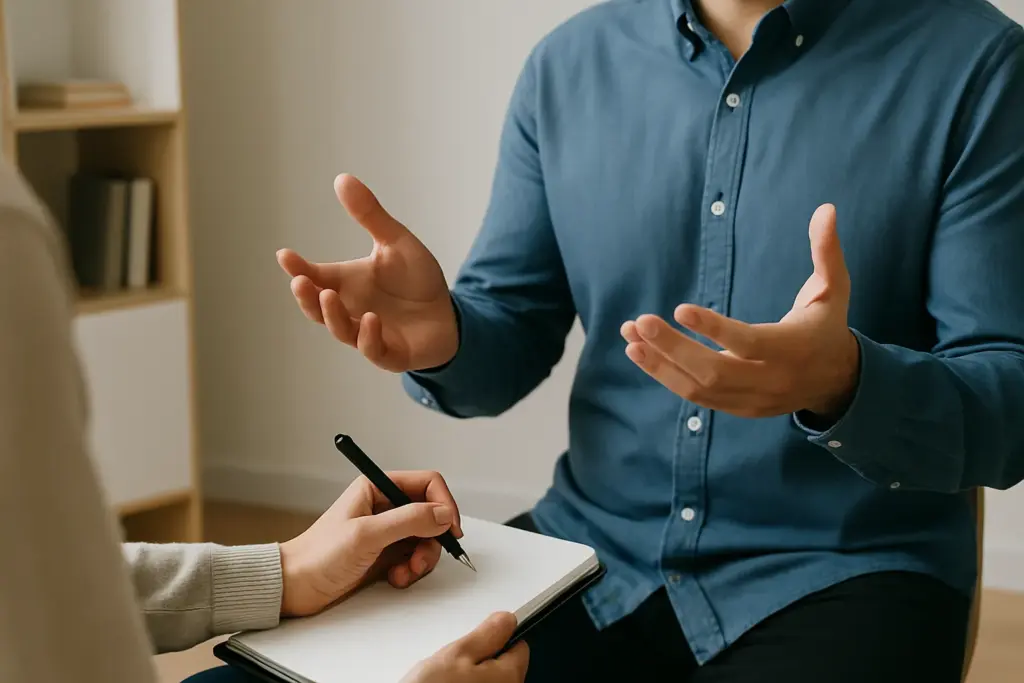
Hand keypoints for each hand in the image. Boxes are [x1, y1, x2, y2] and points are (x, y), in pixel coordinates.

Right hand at [277, 174, 457, 371]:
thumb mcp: (396, 242)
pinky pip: (373, 349)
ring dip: (332, 315)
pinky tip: (370, 319)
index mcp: (347, 283)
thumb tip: (342, 178)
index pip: (315, 276)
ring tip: (329, 296)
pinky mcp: (390, 353)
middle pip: (317, 308)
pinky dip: (368, 336)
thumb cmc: (416, 280)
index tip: (284, 255)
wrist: (447, 315)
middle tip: (299, 282)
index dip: (298, 268)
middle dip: (306, 297)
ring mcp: (367, 334)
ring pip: (340, 330)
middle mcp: (351, 310)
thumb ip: (370, 216)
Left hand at [278, 470, 462, 617]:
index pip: (427, 484)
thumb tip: (444, 514)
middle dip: (433, 538)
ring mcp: (387, 530)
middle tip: (421, 558)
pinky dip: (412, 570)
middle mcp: (385, 506)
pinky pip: (415, 556)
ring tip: (404, 572)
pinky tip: (395, 577)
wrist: (295, 586)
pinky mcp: (387, 552)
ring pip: (427, 538)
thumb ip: (408, 520)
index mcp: (377, 487)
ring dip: (423, 558)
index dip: (444, 504)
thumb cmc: (318, 555)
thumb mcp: (367, 534)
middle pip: (432, 513)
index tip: (450, 528)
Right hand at [402, 612, 529, 682]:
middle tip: (454, 661)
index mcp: (510, 676)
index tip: (480, 637)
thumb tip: (508, 619)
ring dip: (469, 675)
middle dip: (480, 658)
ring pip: (486, 679)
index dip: (498, 637)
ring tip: (443, 679)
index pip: (519, 646)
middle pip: (502, 665)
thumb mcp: (456, 654)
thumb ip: (487, 634)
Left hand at [622, 204, 859, 419]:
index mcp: (792, 348)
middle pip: (714, 371)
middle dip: (673, 348)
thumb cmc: (827, 325)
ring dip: (659, 364)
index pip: (747, 342)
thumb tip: (826, 208)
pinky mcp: (737, 408)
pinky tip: (640, 352)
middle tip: (641, 321)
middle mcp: (770, 379)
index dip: (713, 328)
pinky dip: (665, 375)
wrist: (836, 382)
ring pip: (698, 388)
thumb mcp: (834, 289)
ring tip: (630, 337)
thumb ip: (826, 252)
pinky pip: (696, 397)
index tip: (680, 309)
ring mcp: (752, 399)